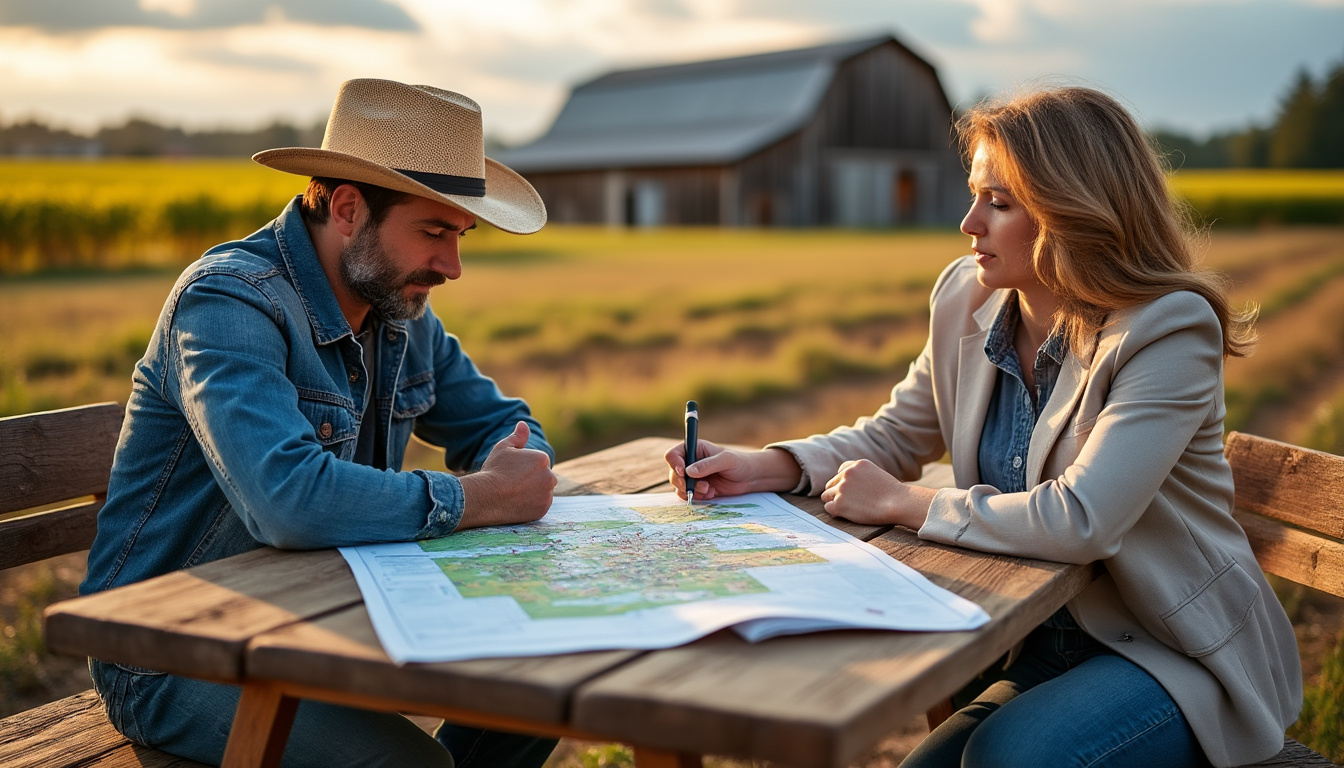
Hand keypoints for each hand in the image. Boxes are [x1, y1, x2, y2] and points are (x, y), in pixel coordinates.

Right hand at [456, 422, 555, 529]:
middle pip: (543, 478)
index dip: (523, 468)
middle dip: (532, 480)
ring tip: (514, 494)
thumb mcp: (503, 448)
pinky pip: (540, 506)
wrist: (484, 496)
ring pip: (542, 492)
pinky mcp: (542, 510)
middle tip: (512, 484)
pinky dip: (531, 506)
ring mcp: (547, 495)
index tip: (511, 473)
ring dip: (533, 493)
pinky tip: (516, 503)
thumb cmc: (493, 470)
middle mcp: (550, 476)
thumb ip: (517, 437)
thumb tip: (524, 424)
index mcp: (542, 459)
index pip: (538, 464)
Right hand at [665, 440, 801, 500]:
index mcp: (695, 449)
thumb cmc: (739, 463)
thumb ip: (707, 465)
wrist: (750, 478)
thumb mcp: (725, 460)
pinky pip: (687, 495)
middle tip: (701, 487)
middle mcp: (690, 462)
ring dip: (692, 491)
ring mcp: (693, 477)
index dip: (674, 463)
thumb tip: (688, 472)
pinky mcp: (698, 488)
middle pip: (673, 473)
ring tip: (709, 490)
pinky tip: (711, 493)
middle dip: (684, 482)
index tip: (683, 472)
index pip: (673, 454)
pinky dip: (697, 497)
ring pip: (679, 486)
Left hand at [820, 459, 933, 528]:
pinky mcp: (839, 504)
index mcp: (856, 465)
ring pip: (827, 496)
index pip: (840, 471)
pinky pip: (828, 508)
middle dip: (838, 493)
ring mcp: (842, 489)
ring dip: (835, 502)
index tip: (855, 492)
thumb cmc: (892, 494)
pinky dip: (835, 512)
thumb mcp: (876, 474)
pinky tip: (846, 514)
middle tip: (852, 503)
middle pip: (831, 484)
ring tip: (850, 509)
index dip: (845, 483)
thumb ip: (861, 476)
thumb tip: (846, 486)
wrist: (898, 503)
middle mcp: (847, 474)